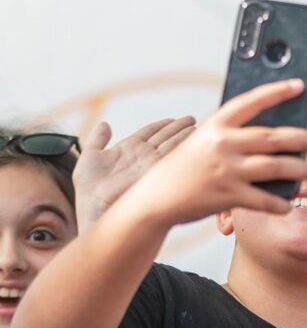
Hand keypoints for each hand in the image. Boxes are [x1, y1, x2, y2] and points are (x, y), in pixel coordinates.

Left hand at [73, 116, 196, 227]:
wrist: (95, 208)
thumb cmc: (88, 190)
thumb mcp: (89, 157)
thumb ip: (97, 139)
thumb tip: (105, 124)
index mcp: (129, 149)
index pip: (150, 132)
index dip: (162, 125)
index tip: (173, 119)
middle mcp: (143, 155)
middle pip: (165, 136)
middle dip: (179, 128)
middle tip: (192, 119)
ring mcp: (152, 162)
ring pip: (172, 143)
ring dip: (185, 134)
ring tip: (198, 127)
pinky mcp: (158, 170)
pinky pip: (173, 154)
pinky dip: (184, 145)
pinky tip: (194, 138)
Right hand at [116, 79, 306, 228]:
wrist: (155, 198)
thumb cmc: (184, 168)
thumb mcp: (202, 143)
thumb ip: (231, 136)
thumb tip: (274, 137)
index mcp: (215, 125)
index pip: (251, 102)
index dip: (277, 91)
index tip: (300, 85)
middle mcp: (222, 144)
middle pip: (274, 137)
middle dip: (302, 139)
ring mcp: (226, 170)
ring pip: (276, 167)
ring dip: (301, 170)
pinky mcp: (228, 195)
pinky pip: (265, 199)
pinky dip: (281, 202)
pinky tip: (289, 202)